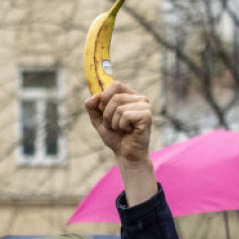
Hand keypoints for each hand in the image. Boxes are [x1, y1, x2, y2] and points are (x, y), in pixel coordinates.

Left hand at [85, 81, 156, 205]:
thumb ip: (92, 106)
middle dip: (107, 114)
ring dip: (114, 122)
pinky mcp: (147, 115)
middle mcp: (139, 98)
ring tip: (121, 129)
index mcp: (129, 95)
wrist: (125, 154)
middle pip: (115, 96)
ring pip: (119, 107)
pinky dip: (121, 126)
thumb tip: (95, 95)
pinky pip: (125, 115)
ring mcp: (145, 106)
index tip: (103, 110)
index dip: (104, 96)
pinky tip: (129, 131)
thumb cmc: (115, 136)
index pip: (115, 85)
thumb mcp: (98, 120)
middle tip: (114, 125)